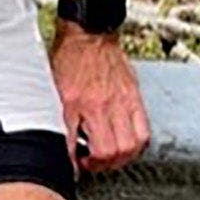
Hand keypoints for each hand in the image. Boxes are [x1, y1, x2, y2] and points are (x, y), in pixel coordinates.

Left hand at [50, 28, 150, 171]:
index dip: (79, 164)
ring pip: (130, 145)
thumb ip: (62, 119)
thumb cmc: (69, 60)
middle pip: (110, 152)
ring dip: (121, 158)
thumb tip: (63, 144)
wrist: (89, 34)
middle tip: (93, 163)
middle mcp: (100, 105)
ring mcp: (121, 101)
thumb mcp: (56, 90)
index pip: (77, 146)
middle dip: (101, 165)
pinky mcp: (134, 96)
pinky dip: (137, 144)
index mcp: (76, 104)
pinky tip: (127, 143)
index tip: (76, 166)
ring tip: (111, 156)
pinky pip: (144, 129)